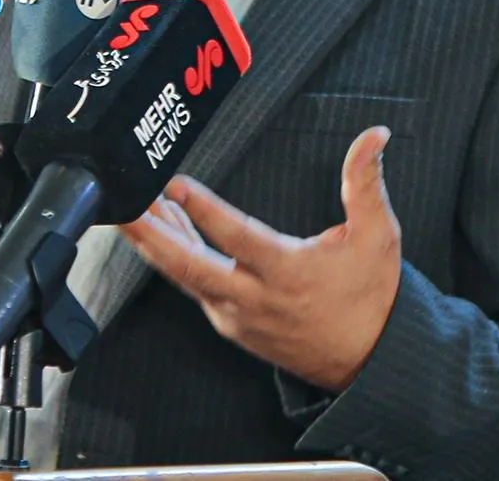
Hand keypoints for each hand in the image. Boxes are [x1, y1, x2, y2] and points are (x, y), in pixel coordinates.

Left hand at [120, 126, 400, 393]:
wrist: (372, 362)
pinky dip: (175, 257)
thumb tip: (374, 136)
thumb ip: (366, 182)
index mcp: (288, 273)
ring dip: (156, 242)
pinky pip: (194, 286)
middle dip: (150, 236)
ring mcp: (238, 315)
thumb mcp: (378, 236)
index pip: (237, 238)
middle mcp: (256, 299)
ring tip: (131, 208)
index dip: (204, 211)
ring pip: (185, 278)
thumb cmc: (372, 297)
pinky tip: (165, 230)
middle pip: (189, 268)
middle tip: (120, 207)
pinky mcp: (232, 324)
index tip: (174, 185)